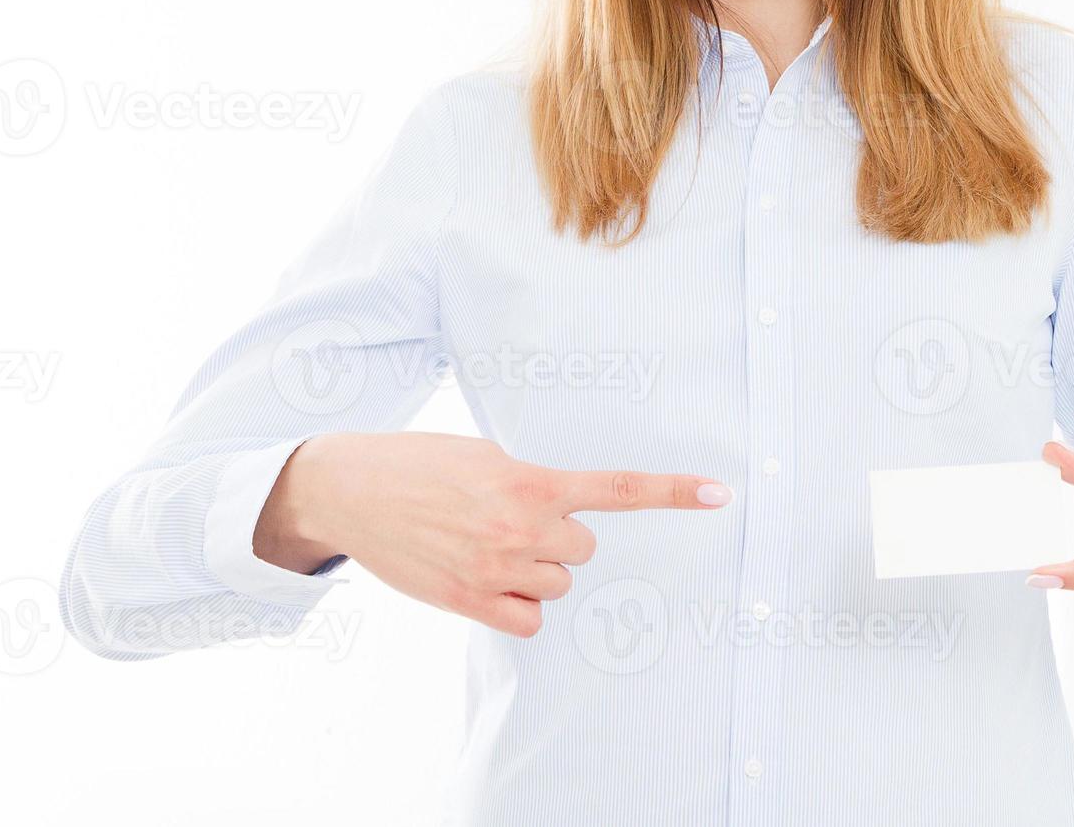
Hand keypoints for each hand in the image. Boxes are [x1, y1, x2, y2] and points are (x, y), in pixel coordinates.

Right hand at [254, 432, 729, 636]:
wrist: (351, 489)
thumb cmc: (421, 465)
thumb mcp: (484, 455)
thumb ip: (532, 480)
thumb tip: (562, 505)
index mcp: (530, 480)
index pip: (617, 490)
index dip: (673, 493)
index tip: (721, 494)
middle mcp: (521, 525)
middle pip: (583, 552)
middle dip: (558, 540)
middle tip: (511, 522)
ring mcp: (496, 566)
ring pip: (557, 586)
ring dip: (534, 572)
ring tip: (487, 547)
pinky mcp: (468, 599)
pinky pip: (528, 619)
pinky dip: (517, 606)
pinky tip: (487, 582)